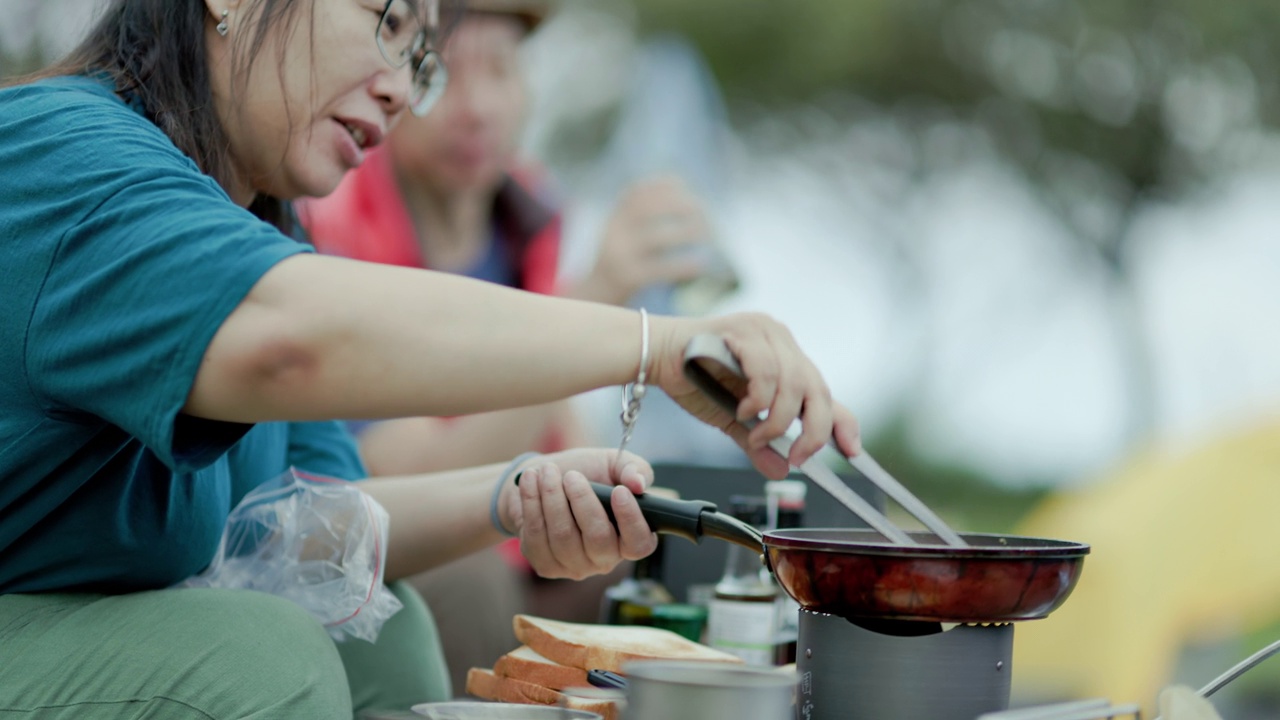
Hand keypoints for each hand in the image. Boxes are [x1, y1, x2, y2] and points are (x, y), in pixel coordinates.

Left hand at [497, 449, 657, 579]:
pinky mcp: (546, 565)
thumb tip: (638, 483)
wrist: (543, 481)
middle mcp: (605, 559)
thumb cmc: (586, 474)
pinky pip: (536, 537)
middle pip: (598, 539)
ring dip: (552, 498)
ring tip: (546, 472)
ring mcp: (575, 566)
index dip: (631, 520)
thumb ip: (633, 468)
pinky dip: (531, 503)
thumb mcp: (612, 464)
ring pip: (563, 537)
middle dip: (583, 501)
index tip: (619, 491)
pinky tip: (530, 482)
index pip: (639, 544)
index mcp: (629, 538)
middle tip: (572, 475)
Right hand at [571, 176, 710, 305]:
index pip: (636, 192)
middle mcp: (613, 232)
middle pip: (649, 208)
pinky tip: (700, 266)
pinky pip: (660, 269)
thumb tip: (687, 203)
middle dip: (680, 205)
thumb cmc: (621, 266)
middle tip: (705, 214)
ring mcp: (619, 255)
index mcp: (614, 219)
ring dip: (687, 232)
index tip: (686, 187)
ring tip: (708, 235)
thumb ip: (642, 219)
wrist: (595, 300)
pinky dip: (683, 265)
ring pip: (657, 236)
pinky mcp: (628, 278)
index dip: (662, 185)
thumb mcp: (623, 236)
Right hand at [647, 313, 861, 479]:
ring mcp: (766, 331)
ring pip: (794, 384)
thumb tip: (781, 470)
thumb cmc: (693, 378)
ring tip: (754, 433)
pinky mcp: (746, 330)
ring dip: (778, 420)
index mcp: (785, 358)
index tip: (853, 451)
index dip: (842, 422)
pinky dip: (759, 398)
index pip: (825, 392)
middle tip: (796, 456)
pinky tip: (743, 409)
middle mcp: (782, 340)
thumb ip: (757, 442)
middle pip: (818, 390)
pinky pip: (766, 371)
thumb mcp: (734, 419)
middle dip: (811, 431)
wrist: (656, 356)